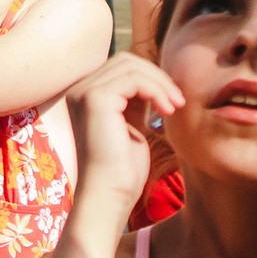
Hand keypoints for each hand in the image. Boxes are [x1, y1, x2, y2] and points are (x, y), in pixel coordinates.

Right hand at [64, 53, 183, 210]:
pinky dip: (156, 90)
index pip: (121, 67)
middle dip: (157, 77)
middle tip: (178, 102)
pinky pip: (134, 79)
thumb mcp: (130, 126)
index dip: (151, 78)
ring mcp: (84, 92)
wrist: (109, 196)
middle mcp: (78, 90)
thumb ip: (134, 102)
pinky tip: (166, 111)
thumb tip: (152, 80)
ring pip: (131, 66)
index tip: (172, 102)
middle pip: (126, 61)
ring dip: (160, 84)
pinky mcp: (95, 99)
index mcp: (84, 96)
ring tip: (174, 108)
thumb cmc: (122, 171)